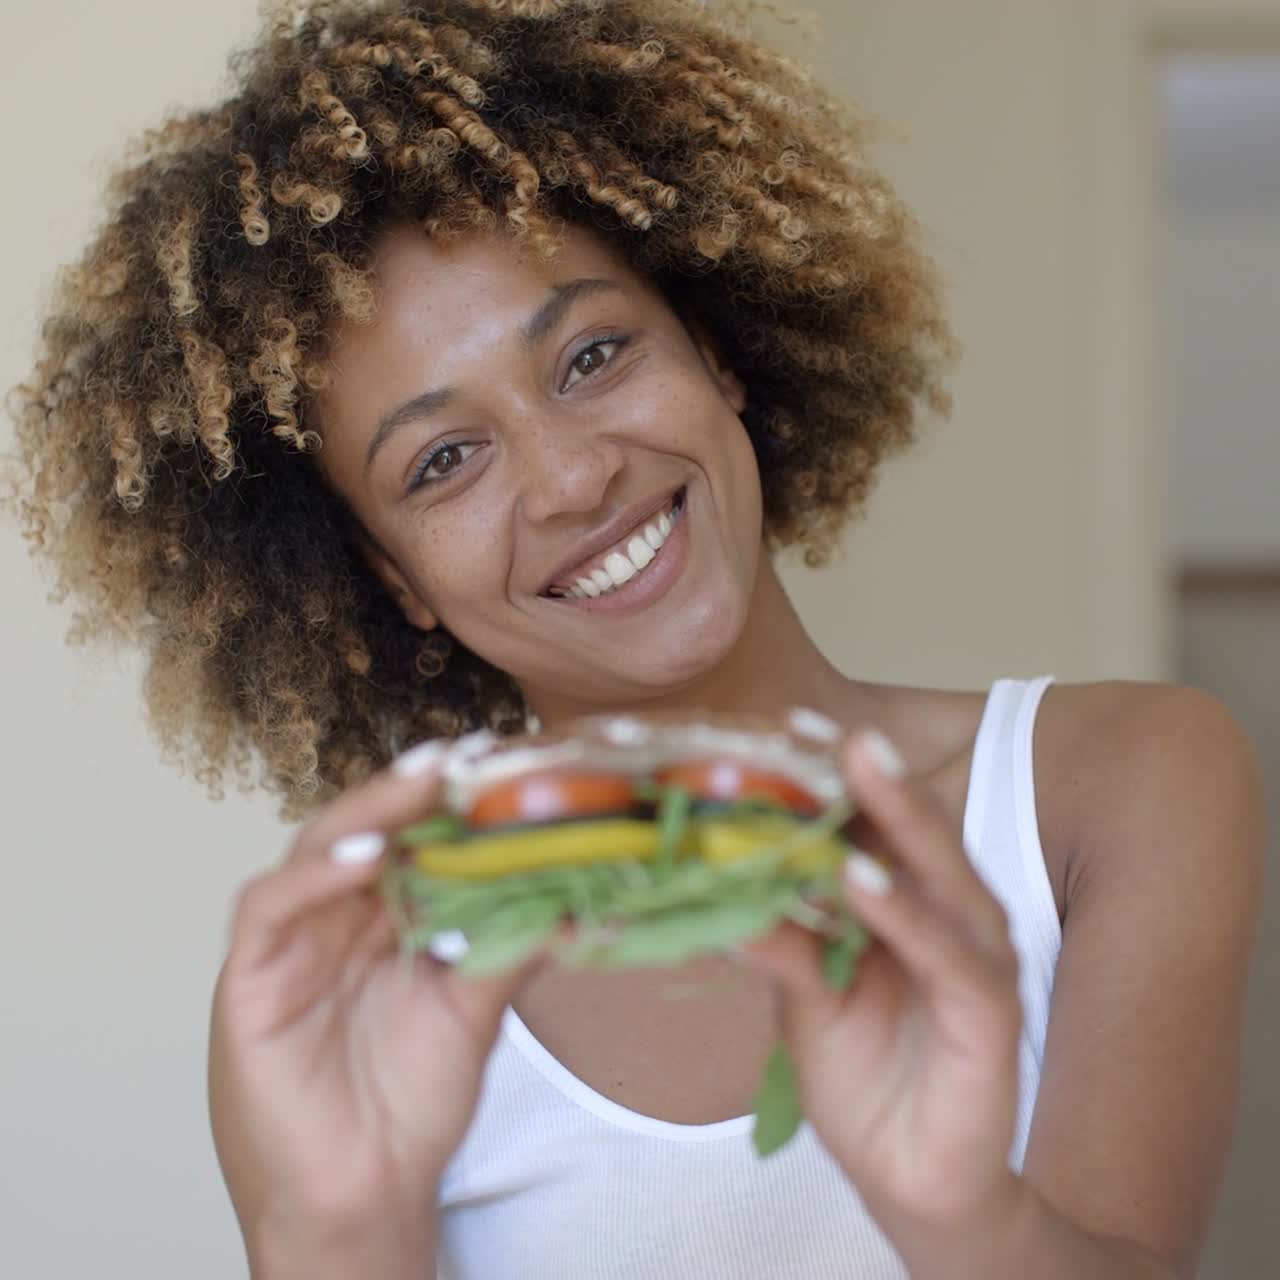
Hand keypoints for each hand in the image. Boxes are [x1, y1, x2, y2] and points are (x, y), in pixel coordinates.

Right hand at [208, 742, 548, 1268]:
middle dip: (412, 787)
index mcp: (384, 915)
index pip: (410, 836)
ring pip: (318, 847)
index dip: (448, 798)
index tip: (499, 763)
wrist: (361, 1196)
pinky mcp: (249, 978)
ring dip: (370, 811)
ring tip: (423, 782)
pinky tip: (364, 860)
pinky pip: (270, 907)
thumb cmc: (409, 1102)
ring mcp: (289, 941)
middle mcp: (334, 915)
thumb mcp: (473, 1011)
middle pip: (366, 827)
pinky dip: (314, 876)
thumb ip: (512, 948)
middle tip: (463, 755)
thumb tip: (576, 899)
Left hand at [736, 730, 1023, 1241]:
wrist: (909, 1181)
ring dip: (898, 822)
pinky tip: (864, 881)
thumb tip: (715, 881)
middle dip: (872, 776)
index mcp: (904, 906)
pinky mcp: (990, 1015)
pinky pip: (948, 956)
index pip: (872, 829)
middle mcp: (947, 918)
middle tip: (828, 726)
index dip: (833, 779)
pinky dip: (906, 915)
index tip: (787, 727)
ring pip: (943, 876)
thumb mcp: (803, 998)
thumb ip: (779, 938)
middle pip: (914, 833)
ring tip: (856, 770)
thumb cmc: (863, 1077)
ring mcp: (974, 961)